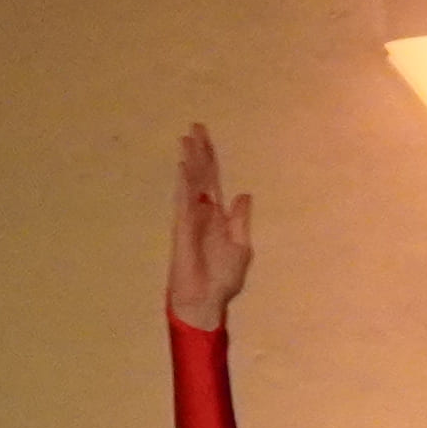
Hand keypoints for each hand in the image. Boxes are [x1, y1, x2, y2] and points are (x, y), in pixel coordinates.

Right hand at [167, 125, 254, 330]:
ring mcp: (191, 218)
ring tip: (187, 138)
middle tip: (196, 127)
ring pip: (191, 183)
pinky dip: (185, 184)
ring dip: (190, 161)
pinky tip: (184, 167)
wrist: (207, 300)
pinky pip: (183, 201)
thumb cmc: (224, 278)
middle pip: (202, 175)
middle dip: (199, 151)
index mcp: (218, 215)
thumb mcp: (241, 247)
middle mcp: (203, 212)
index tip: (205, 137)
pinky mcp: (183, 228)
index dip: (211, 159)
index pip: (214, 180)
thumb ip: (240, 220)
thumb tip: (243, 194)